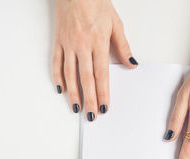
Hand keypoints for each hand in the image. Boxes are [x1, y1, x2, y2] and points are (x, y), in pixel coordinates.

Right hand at [52, 0, 137, 120]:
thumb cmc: (97, 3)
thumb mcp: (116, 24)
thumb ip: (123, 47)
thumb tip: (133, 65)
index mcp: (98, 42)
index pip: (102, 75)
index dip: (103, 93)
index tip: (104, 108)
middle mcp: (82, 45)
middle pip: (86, 79)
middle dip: (89, 100)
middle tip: (90, 116)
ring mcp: (68, 44)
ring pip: (69, 74)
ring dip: (73, 93)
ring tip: (76, 108)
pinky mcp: (58, 41)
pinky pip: (56, 62)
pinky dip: (57, 77)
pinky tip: (61, 89)